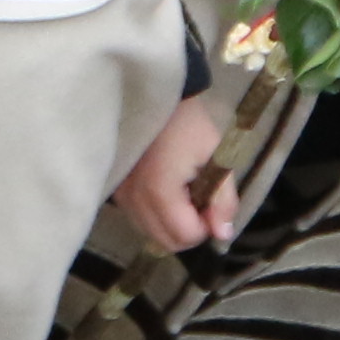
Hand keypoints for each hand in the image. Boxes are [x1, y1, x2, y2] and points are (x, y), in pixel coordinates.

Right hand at [111, 95, 238, 258]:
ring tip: (182, 195)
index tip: (212, 204)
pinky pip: (137, 219)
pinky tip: (164, 193)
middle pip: (165, 241)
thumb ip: (222, 200)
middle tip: (199, 202)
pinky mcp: (116, 190)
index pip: (185, 235)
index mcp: (160, 191)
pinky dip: (154, 216)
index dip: (205, 227)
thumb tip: (223, 234)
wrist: (156, 97)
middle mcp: (134, 199)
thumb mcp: (216, 158)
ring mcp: (121, 196)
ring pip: (149, 233)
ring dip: (170, 225)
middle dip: (188, 230)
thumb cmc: (189, 125)